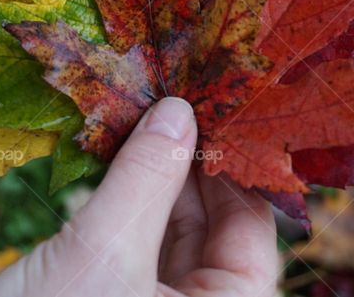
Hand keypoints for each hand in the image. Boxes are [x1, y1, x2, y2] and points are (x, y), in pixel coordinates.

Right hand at [0, 97, 278, 296]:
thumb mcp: (101, 254)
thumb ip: (144, 179)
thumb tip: (179, 112)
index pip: (253, 228)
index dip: (233, 163)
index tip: (211, 104)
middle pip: (215, 227)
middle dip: (189, 164)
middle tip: (168, 100)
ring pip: (173, 233)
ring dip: (155, 178)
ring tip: (138, 119)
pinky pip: (136, 246)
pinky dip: (127, 203)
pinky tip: (114, 159)